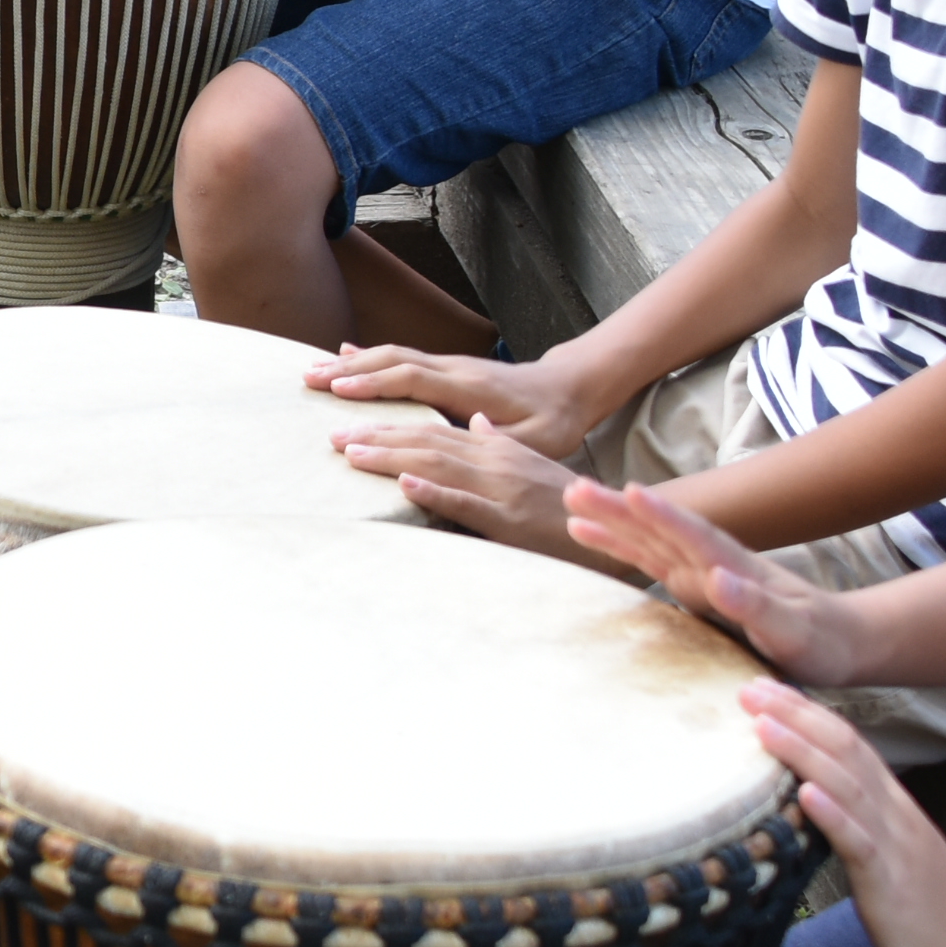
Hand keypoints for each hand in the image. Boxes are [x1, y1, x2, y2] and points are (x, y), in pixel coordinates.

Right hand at [311, 342, 600, 458]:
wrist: (569, 387)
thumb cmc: (555, 421)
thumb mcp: (540, 439)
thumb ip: (503, 438)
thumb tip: (466, 435)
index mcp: (472, 388)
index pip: (415, 379)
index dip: (377, 383)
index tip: (340, 390)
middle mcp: (455, 369)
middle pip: (394, 361)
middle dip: (350, 370)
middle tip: (309, 381)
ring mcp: (448, 365)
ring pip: (392, 355)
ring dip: (352, 363)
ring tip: (312, 372)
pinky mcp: (446, 368)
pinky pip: (400, 358)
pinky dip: (368, 357)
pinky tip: (343, 357)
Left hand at [335, 412, 587, 559]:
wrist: (612, 524)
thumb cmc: (566, 501)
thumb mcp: (531, 463)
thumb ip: (499, 443)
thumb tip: (477, 423)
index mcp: (494, 449)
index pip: (434, 428)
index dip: (391, 423)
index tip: (352, 422)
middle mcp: (493, 462)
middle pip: (426, 440)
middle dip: (377, 436)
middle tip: (333, 435)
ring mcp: (500, 489)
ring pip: (437, 465)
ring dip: (391, 458)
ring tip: (352, 453)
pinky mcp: (509, 520)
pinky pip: (466, 503)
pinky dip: (433, 492)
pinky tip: (404, 484)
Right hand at [562, 477, 872, 681]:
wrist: (838, 639)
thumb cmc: (820, 640)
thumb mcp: (794, 630)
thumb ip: (757, 605)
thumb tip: (718, 579)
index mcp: (735, 567)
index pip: (694, 535)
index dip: (664, 516)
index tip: (632, 492)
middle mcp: (712, 562)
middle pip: (660, 529)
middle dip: (620, 510)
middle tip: (574, 490)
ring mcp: (699, 571)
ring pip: (648, 539)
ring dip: (613, 520)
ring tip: (571, 503)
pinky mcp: (691, 585)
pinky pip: (647, 559)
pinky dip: (619, 545)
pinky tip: (589, 535)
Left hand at [743, 680, 945, 946]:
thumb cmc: (925, 909)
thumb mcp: (886, 855)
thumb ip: (854, 824)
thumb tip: (807, 805)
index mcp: (890, 805)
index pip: (846, 743)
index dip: (805, 712)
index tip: (763, 687)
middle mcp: (893, 814)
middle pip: (844, 749)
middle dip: (795, 715)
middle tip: (748, 688)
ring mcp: (895, 845)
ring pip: (848, 786)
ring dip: (803, 752)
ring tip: (763, 725)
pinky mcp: (892, 883)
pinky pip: (861, 843)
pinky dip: (833, 815)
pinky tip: (806, 795)